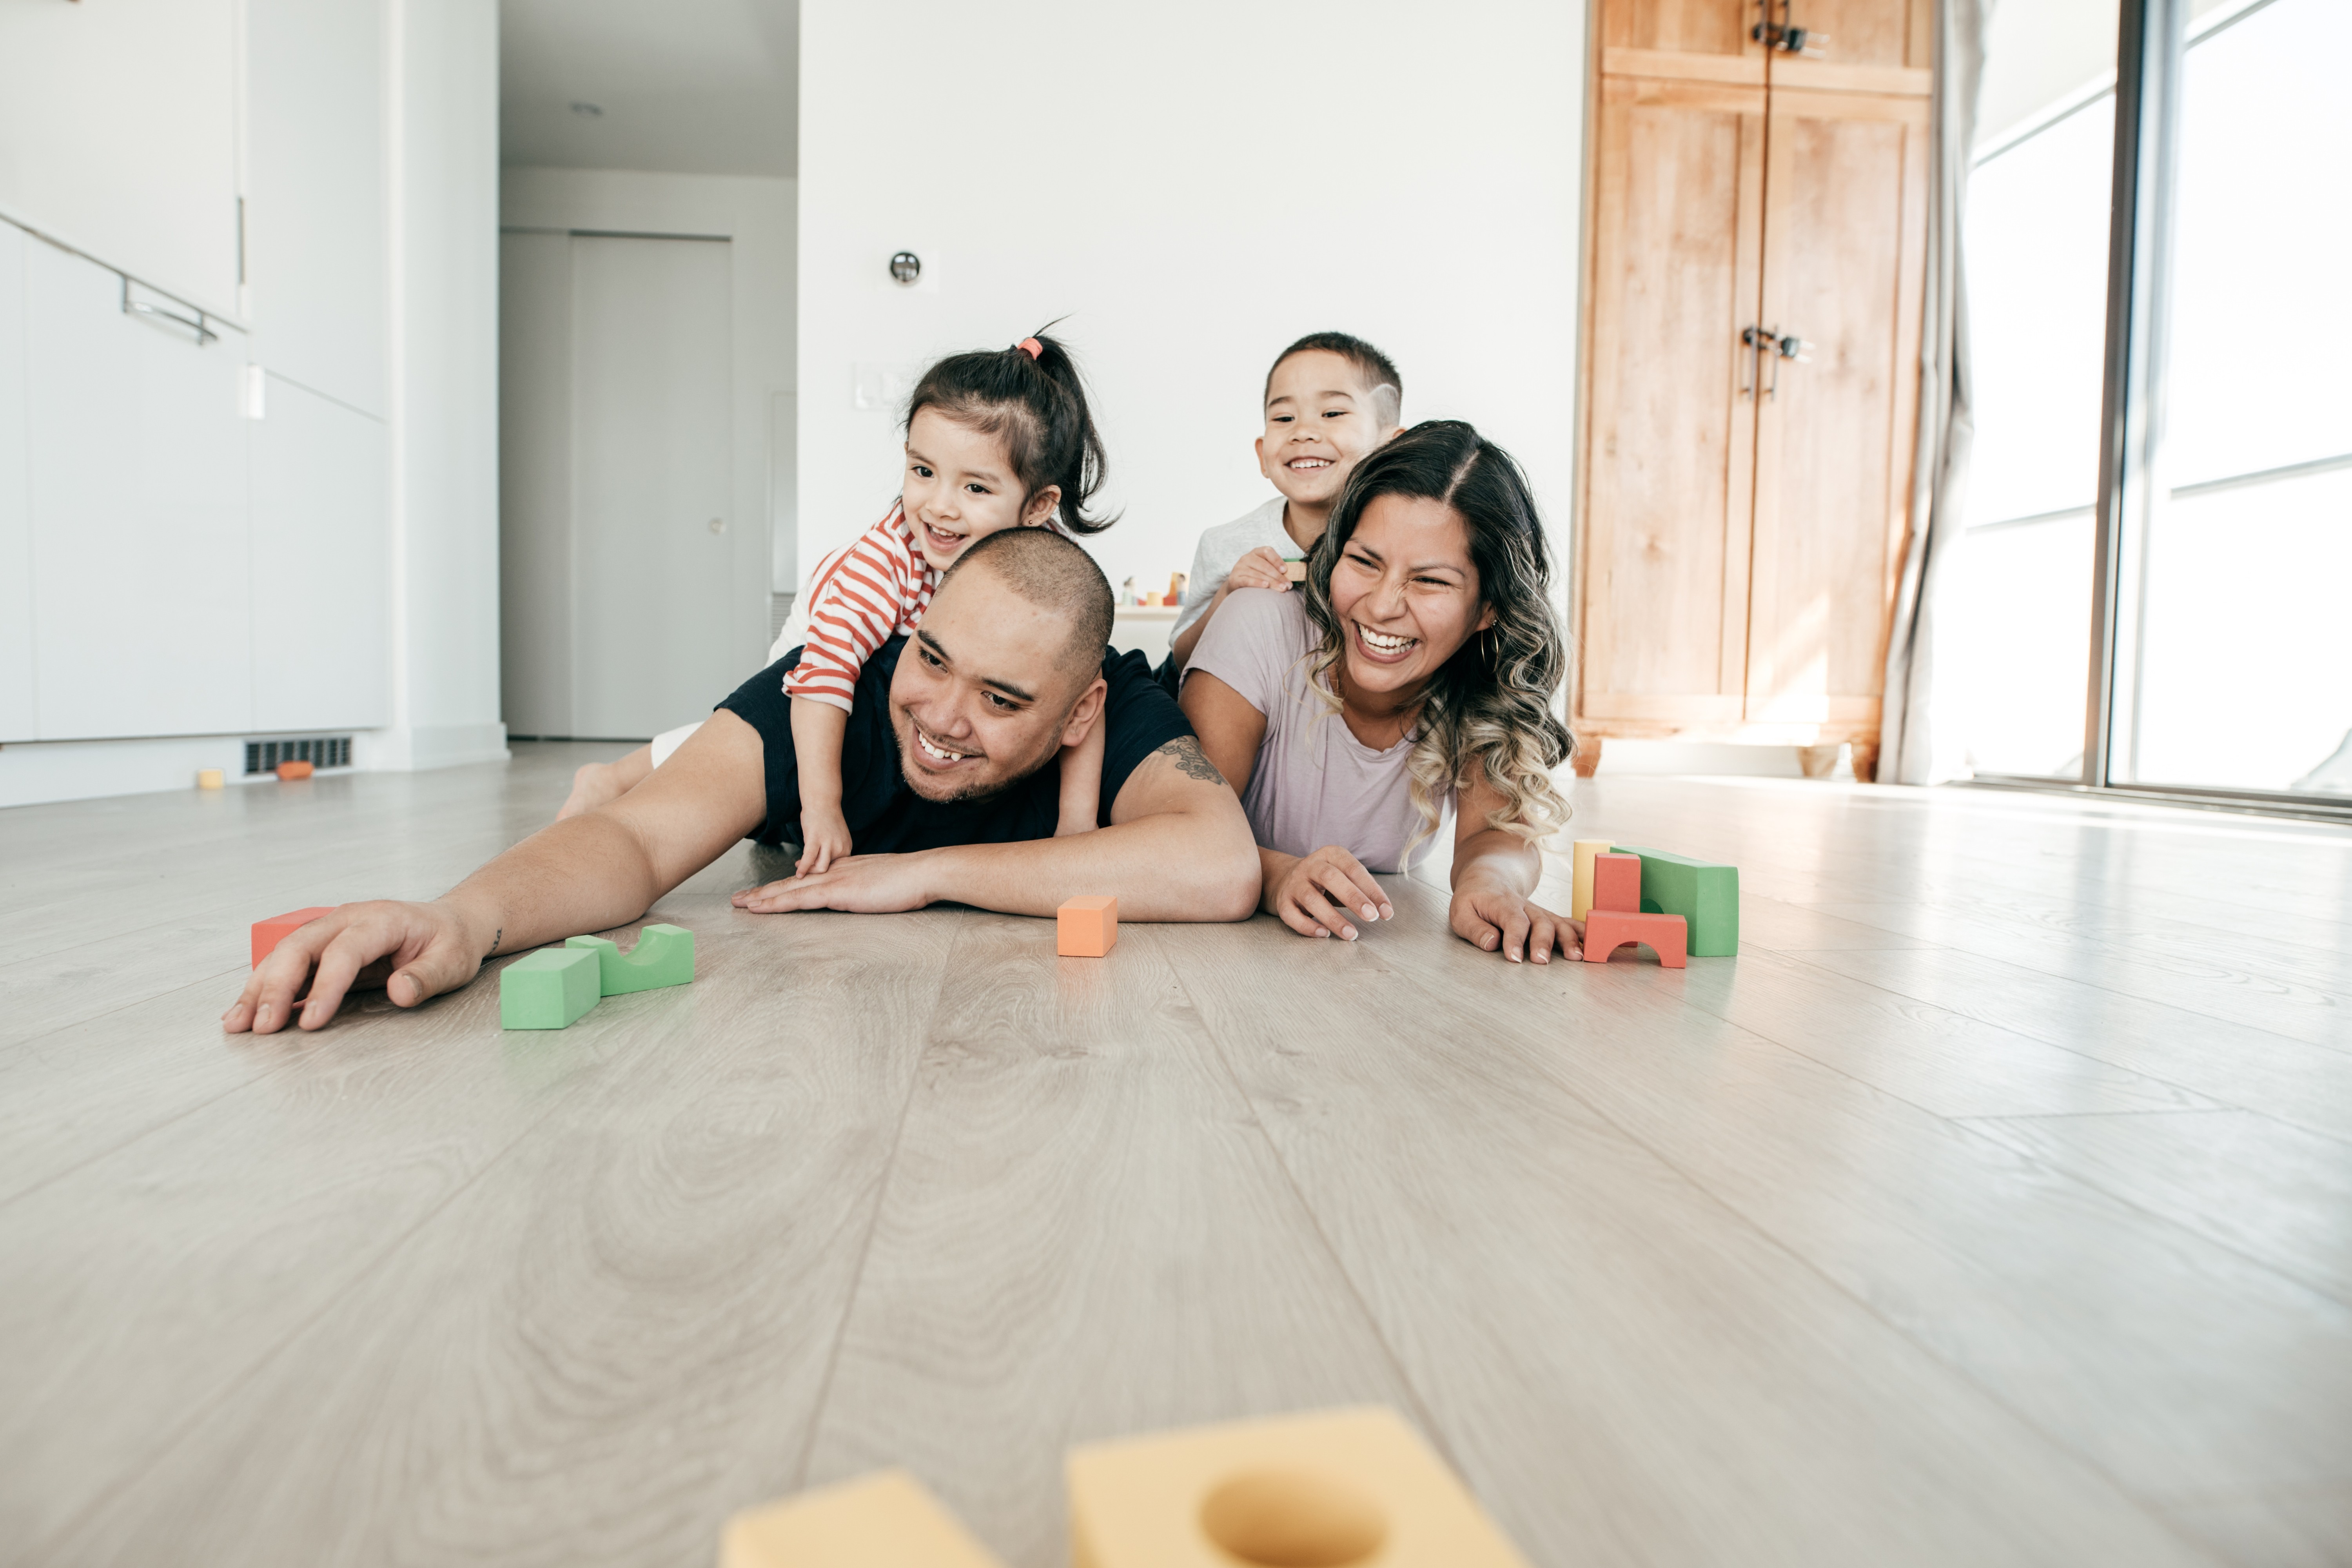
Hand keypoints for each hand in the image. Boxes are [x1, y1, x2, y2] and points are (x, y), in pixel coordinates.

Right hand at [223, 900, 485, 1033]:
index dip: (325, 987)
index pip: (344, 951)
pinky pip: (288, 965)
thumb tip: (400, 992)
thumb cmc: (450, 941)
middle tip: (262, 1026)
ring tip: (238, 1023)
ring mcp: (330, 930)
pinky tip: (246, 1012)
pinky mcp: (322, 947)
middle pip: (300, 948)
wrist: (449, 922)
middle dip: (276, 987)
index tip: (311, 1022)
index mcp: (381, 920)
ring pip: (285, 954)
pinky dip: (265, 988)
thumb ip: (427, 977)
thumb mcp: (452, 960)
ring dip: (260, 988)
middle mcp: (347, 919)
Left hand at [733, 853, 934, 914]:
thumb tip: (860, 894)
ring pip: (788, 890)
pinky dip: (776, 903)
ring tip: (739, 904)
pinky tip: (759, 908)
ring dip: (761, 898)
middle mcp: (832, 873)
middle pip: (790, 883)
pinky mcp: (837, 892)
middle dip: (763, 892)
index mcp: (843, 871)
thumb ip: (865, 888)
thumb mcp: (881, 884)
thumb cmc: (909, 882)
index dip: (783, 887)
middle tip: (738, 899)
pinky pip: (799, 899)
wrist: (922, 873)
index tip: (765, 894)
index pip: (806, 880)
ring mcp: (833, 881)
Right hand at [796, 801, 854, 876]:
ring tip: (798, 865)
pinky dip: (803, 868)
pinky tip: (798, 873)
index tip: (814, 866)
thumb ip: (833, 850)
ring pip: (821, 868)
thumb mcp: (836, 837)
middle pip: (829, 869)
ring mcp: (829, 844)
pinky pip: (809, 859)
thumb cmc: (826, 819)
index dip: (824, 869)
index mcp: (847, 848)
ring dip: (809, 870)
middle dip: (815, 871)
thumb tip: (821, 863)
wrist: (822, 801)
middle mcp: (840, 847)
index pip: (837, 867)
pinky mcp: (815, 839)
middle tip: (804, 867)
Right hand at [1223, 545, 1292, 594]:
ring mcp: (1239, 567)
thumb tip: (1293, 575)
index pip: (1267, 551)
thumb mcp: (1265, 569)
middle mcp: (1247, 557)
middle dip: (1278, 576)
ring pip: (1258, 574)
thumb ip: (1276, 569)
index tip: (1286, 570)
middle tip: (1288, 585)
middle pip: (1264, 565)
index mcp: (1256, 552)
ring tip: (1282, 588)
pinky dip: (1257, 583)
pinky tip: (1266, 586)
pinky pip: (1247, 580)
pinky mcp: (1234, 578)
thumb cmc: (1256, 576)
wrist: (1237, 585)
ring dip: (1272, 582)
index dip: (1277, 560)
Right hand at [1266, 845, 1393, 939]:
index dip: (1372, 890)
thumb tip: (1384, 911)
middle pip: (1331, 878)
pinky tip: (1324, 935)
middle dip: (1353, 898)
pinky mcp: (1282, 901)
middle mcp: (1311, 866)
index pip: (1354, 869)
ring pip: (1312, 899)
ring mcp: (1294, 883)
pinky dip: (1308, 926)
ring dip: (1333, 918)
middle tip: (1371, 917)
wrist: (1285, 878)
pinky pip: (1292, 915)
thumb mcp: (1344, 876)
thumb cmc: (1326, 881)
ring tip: (1352, 934)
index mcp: (1330, 854)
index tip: (1386, 912)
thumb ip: (1362, 890)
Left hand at [1449, 879, 1580, 963]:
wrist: (1489, 877)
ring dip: (1569, 939)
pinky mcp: (1547, 917)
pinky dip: (1581, 932)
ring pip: (1557, 923)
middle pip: (1539, 923)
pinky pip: (1567, 923)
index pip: (1513, 921)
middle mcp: (1525, 907)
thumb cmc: (1474, 899)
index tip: (1515, 959)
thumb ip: (1475, 929)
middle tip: (1541, 962)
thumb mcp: (1461, 913)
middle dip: (1543, 943)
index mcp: (1502, 903)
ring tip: (1577, 957)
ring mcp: (1539, 911)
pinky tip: (1592, 944)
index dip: (1514, 939)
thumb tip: (1492, 943)